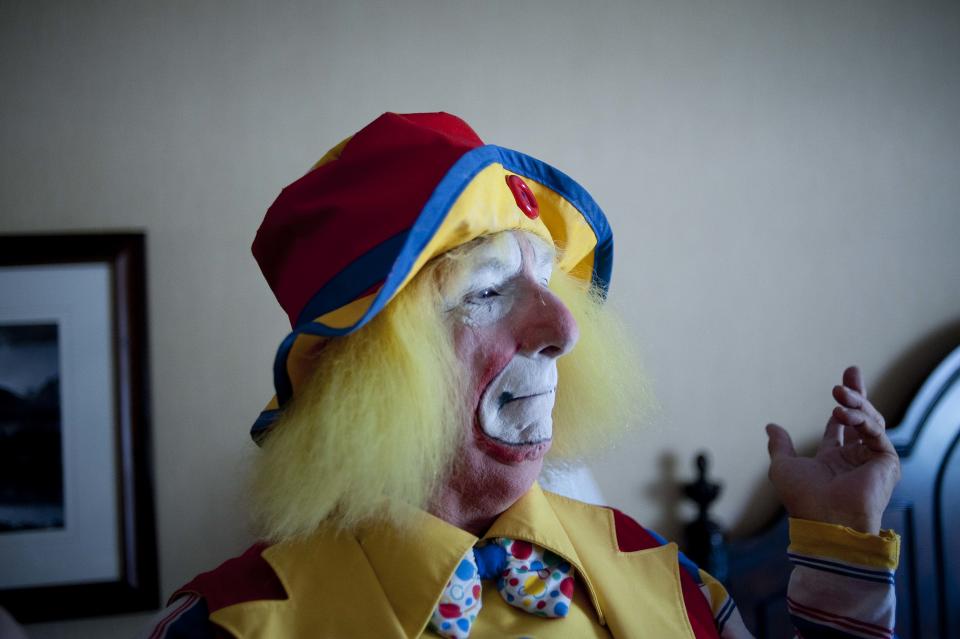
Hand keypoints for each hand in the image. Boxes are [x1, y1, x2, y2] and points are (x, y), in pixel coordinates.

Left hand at [765, 366, 900, 533]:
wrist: (825, 519)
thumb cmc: (803, 498)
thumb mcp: (783, 467)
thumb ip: (780, 446)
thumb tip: (770, 426)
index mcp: (833, 461)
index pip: (840, 430)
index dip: (840, 410)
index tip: (837, 390)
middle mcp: (854, 459)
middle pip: (860, 419)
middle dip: (858, 394)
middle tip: (852, 370)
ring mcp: (872, 460)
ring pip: (870, 421)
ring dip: (855, 403)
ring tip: (837, 392)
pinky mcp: (886, 462)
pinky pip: (876, 432)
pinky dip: (861, 419)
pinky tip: (842, 413)